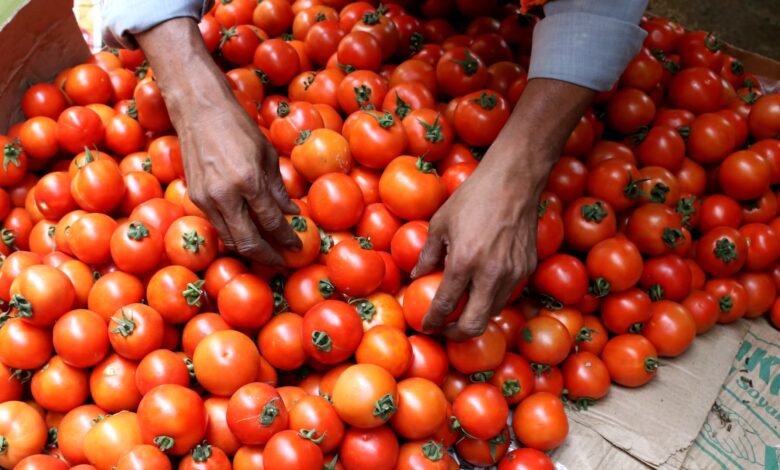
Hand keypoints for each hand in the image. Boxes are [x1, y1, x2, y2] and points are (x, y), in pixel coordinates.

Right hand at [135, 18, 299, 266]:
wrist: (199, 110)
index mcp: (249, 181)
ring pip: (230, 239)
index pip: (272, 222)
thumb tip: (291, 213)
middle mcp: (226, 195)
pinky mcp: (195, 198)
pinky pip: (218, 227)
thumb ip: (278, 187)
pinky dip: (234, 236)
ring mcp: (207, 199)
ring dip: (250, 251)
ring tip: (268, 254)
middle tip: (283, 262)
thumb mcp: (267, 154)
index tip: (298, 246)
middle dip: (268, 257)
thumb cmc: (238, 126)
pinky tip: (248, 236)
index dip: (286, 239)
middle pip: (249, 241)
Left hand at [411, 78, 594, 340]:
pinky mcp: (527, 268)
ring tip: (461, 310)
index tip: (426, 326)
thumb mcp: (440, 223)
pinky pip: (506, 295)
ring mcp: (512, 274)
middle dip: (456, 334)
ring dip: (475, 316)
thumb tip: (416, 276)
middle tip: (445, 329)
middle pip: (474, 324)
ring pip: (492, 312)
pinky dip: (491, 299)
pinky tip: (480, 289)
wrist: (514, 181)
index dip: (433, 322)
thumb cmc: (472, 197)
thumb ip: (428, 254)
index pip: (445, 306)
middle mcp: (490, 274)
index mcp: (465, 262)